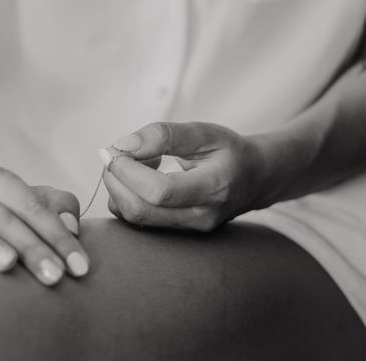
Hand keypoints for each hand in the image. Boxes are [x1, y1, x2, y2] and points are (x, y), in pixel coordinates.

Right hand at [0, 165, 89, 284]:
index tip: (80, 267)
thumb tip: (72, 225)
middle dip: (33, 249)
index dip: (59, 236)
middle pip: (4, 218)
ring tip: (8, 263)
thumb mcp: (36, 205)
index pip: (32, 204)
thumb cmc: (7, 217)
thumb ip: (61, 207)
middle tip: (55, 277)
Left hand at [100, 122, 262, 231]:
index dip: (128, 170)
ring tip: (134, 161)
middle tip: (112, 153)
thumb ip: (164, 135)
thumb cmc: (228, 152)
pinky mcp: (175, 232)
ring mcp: (187, 230)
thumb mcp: (204, 132)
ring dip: (118, 187)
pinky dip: (125, 196)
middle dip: (115, 180)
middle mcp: (200, 217)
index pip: (159, 191)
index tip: (113, 149)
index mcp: (213, 188)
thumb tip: (123, 145)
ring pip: (134, 218)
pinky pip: (137, 220)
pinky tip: (139, 176)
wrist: (253, 179)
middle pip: (140, 210)